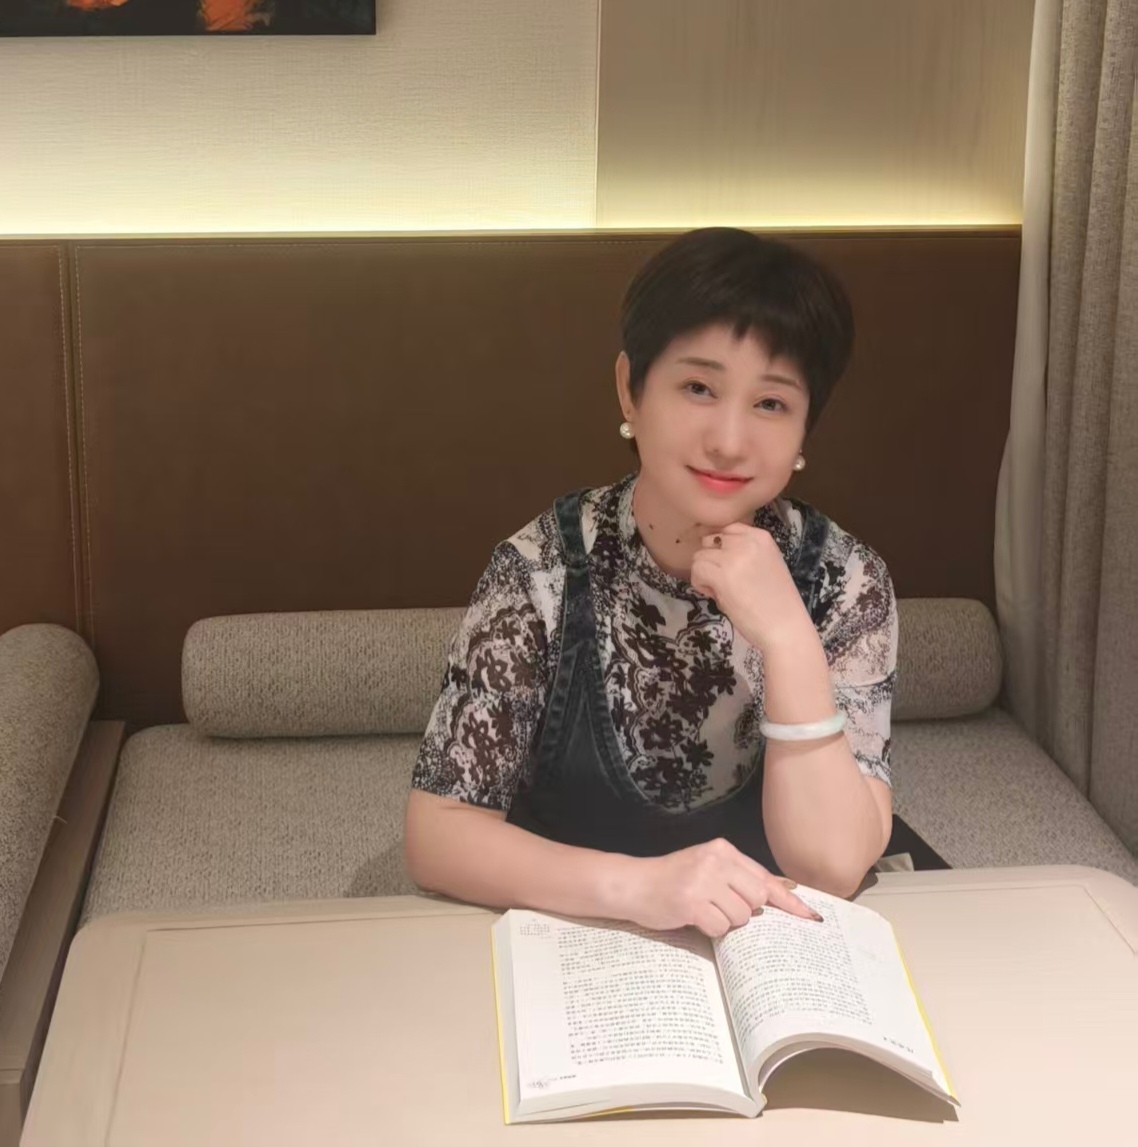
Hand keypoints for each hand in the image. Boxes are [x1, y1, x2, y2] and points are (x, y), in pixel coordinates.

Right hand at [618, 838, 821, 937]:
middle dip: (744, 911)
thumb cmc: (673, 878)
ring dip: (725, 921)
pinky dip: (709, 929)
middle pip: (757, 900)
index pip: (764, 877)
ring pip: (741, 917)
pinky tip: (693, 917)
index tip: (810, 916)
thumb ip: (740, 877)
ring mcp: (703, 880)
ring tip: (703, 910)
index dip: (789, 901)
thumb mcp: (707, 868)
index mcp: (722, 850)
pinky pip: (720, 928)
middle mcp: (715, 860)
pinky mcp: (691, 901)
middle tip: (719, 906)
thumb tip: (783, 891)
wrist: (633, 883)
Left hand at [689, 522, 811, 653]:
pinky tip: (716, 596)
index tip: (725, 565)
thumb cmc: (777, 602)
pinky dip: (700, 584)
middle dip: (712, 560)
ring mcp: (733, 556)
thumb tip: (714, 551)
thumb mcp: (766, 564)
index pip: (727, 529)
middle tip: (724, 581)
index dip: (720, 548)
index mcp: (761, 537)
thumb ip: (745, 553)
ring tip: (721, 591)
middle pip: (711, 540)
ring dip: (705, 573)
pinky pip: (696, 570)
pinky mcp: (722, 575)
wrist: (785, 627)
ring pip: (700, 556)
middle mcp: (747, 541)